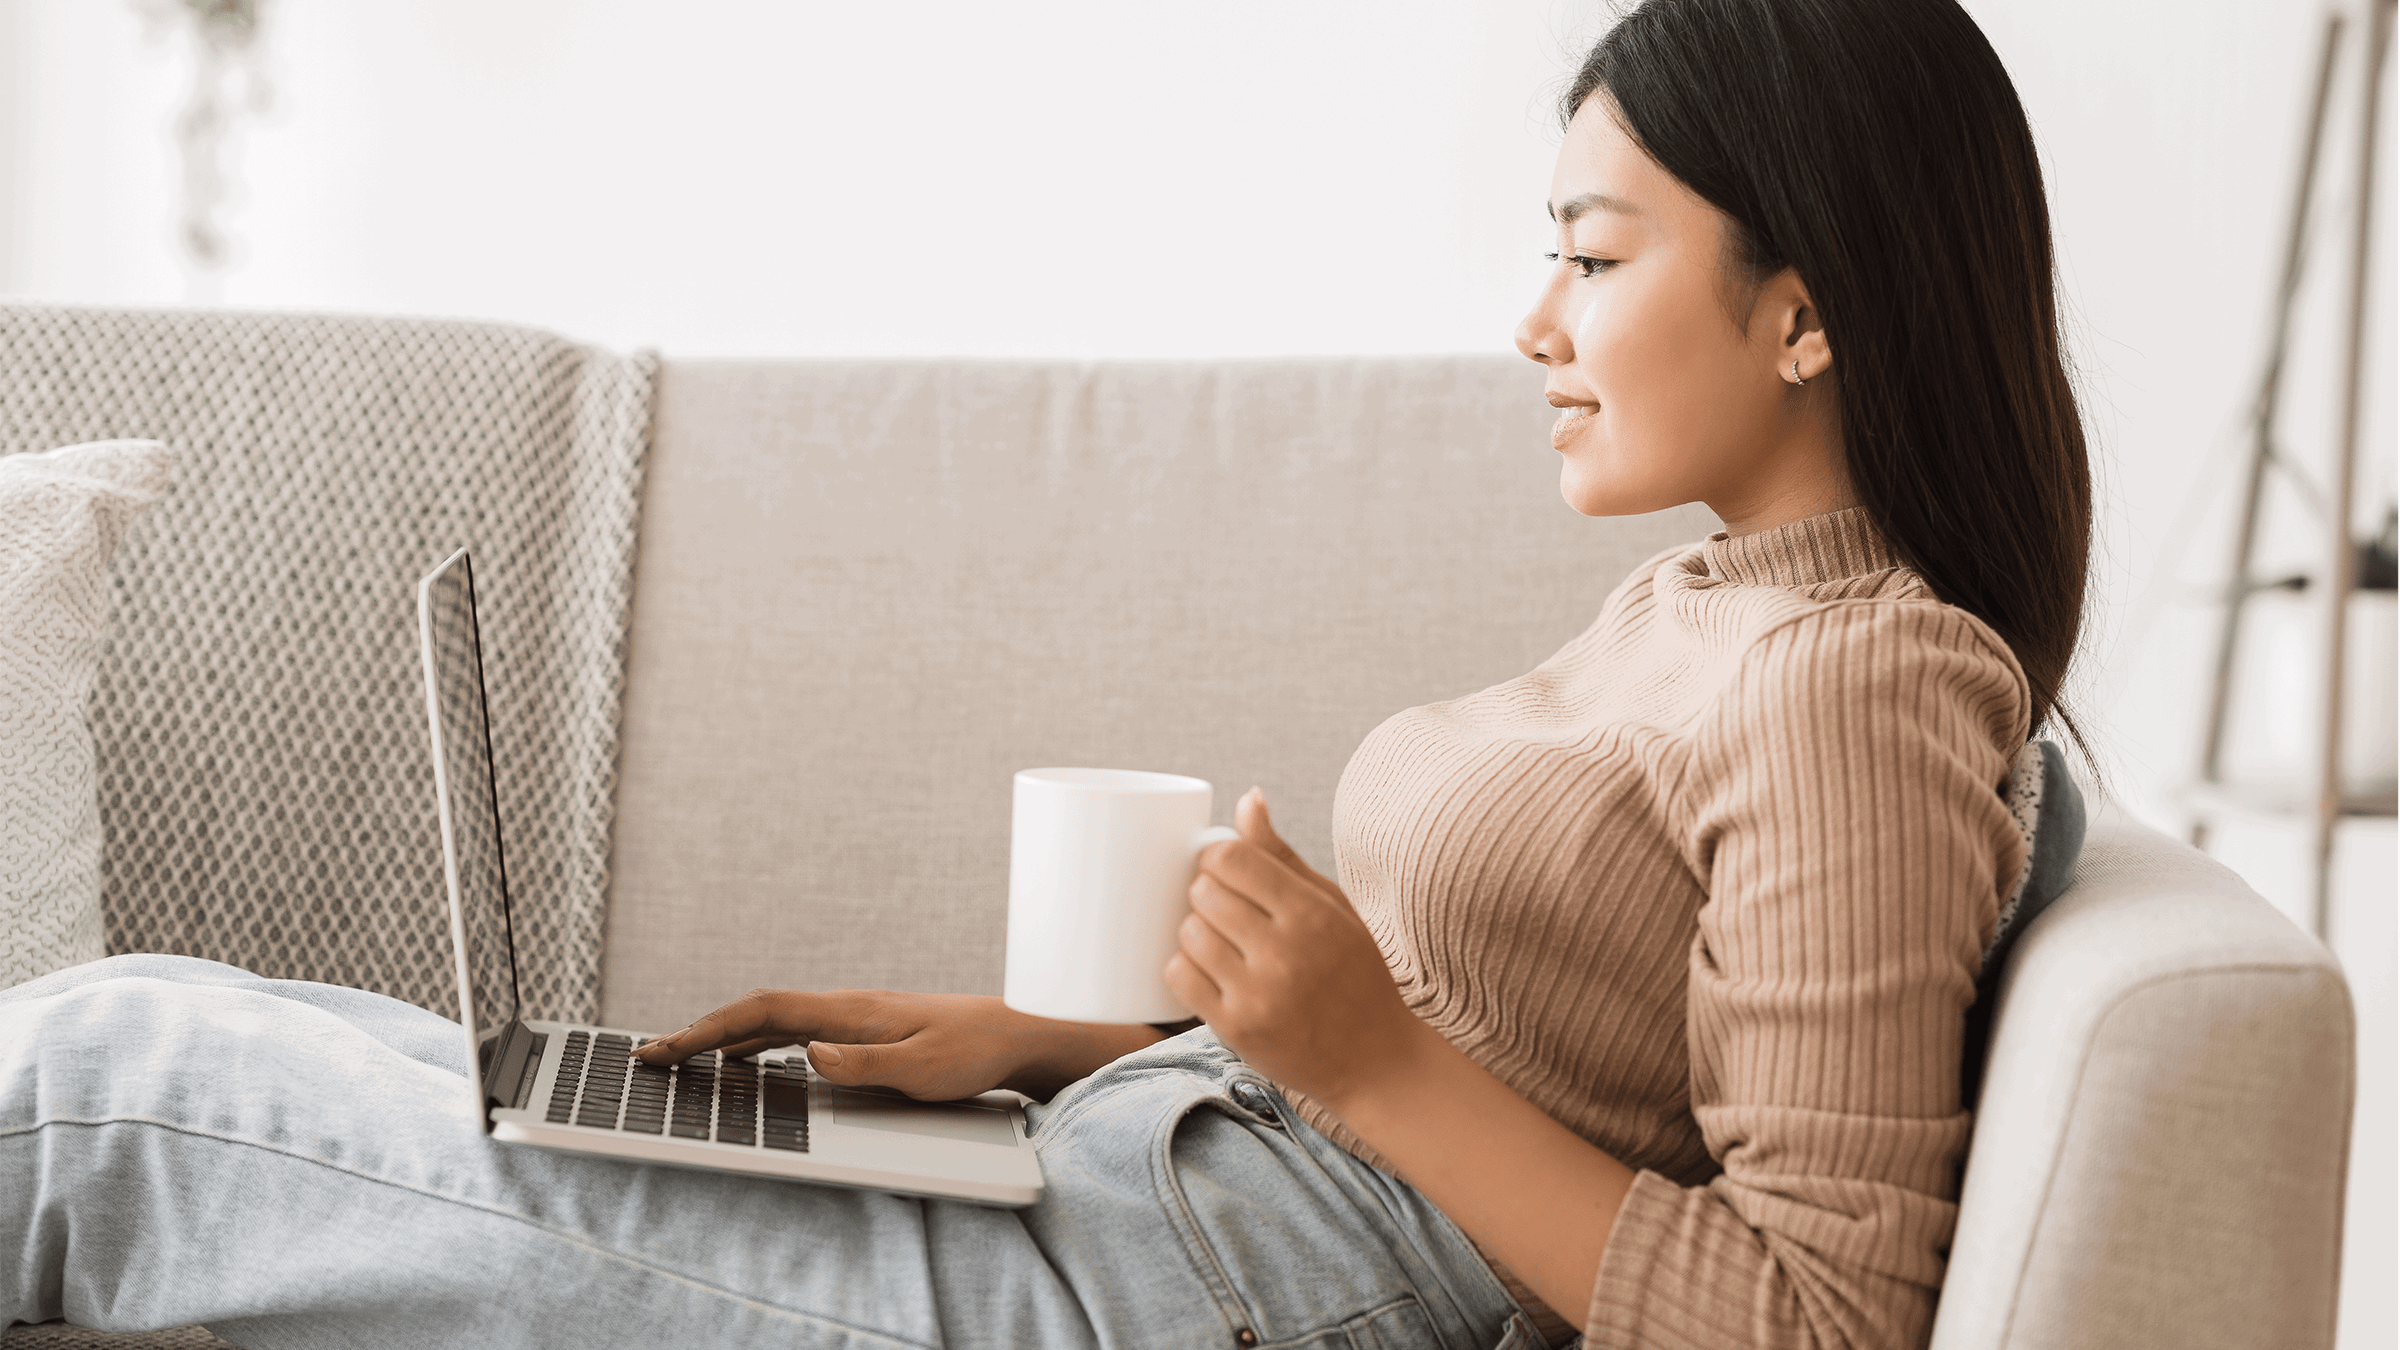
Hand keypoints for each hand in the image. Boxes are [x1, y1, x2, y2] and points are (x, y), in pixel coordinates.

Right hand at [628, 988, 1157, 1102]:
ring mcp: (852, 1015)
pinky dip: (756, 1042)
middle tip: (652, 1056)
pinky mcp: (863, 1029)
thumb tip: (807, 1052)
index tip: (666, 1047)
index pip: (762, 1012)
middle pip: (755, 1011)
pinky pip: (793, 1030)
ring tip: (683, 1059)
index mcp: (849, 1010)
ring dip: (724, 1036)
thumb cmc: (974, 1053)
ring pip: (771, 1018)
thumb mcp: (922, 1068)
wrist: (1017, 1035)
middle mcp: (844, 1005)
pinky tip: (746, 1063)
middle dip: (699, 1031)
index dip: (708, 1027)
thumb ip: (863, 1062)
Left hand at [1164, 787, 1427, 1107]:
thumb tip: (1247, 797)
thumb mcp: (1332, 906)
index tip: (1223, 870)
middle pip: (1204, 892)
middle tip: (1224, 910)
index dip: (1216, 858)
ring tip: (1220, 941)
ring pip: (1188, 933)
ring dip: (1195, 931)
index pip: (1232, 858)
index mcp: (1311, 913)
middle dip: (1205, 894)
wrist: (1375, 1058)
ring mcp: (1258, 993)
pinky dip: (1185, 968)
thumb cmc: (1354, 972)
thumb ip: (1283, 855)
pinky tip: (1207, 969)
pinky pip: (1180, 977)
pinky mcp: (1236, 1029)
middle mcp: (1285, 952)